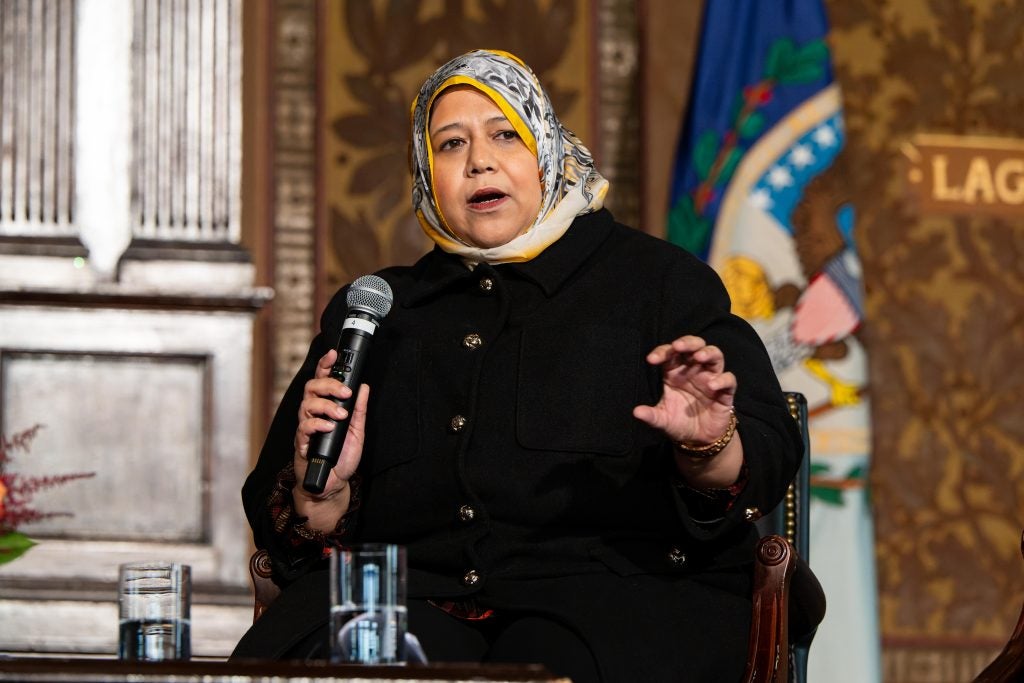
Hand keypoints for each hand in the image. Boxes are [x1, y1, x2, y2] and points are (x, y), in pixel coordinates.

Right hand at [292, 350, 369, 526]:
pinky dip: (317, 424)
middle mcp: (312, 413)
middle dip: (329, 385)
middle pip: (312, 387)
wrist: (332, 484)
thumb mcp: (357, 431)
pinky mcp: (301, 442)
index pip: (321, 380)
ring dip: (326, 406)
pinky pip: (304, 427)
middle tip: (346, 393)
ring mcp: (305, 427)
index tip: (334, 354)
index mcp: (325, 407)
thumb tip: (365, 387)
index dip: (325, 365)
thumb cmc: (342, 457)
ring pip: (307, 404)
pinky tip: (328, 427)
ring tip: (341, 415)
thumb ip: (359, 410)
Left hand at [632, 335, 736, 444]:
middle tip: (678, 346)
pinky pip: (729, 379)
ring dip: (707, 352)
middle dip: (687, 342)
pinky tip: (712, 385)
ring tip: (698, 357)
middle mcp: (694, 371)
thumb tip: (636, 412)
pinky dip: (722, 379)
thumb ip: (651, 416)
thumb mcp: (662, 420)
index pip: (670, 355)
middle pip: (695, 346)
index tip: (651, 360)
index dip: (662, 352)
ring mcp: (711, 379)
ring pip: (715, 355)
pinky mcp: (725, 392)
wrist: (698, 440)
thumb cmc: (679, 423)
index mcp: (675, 373)